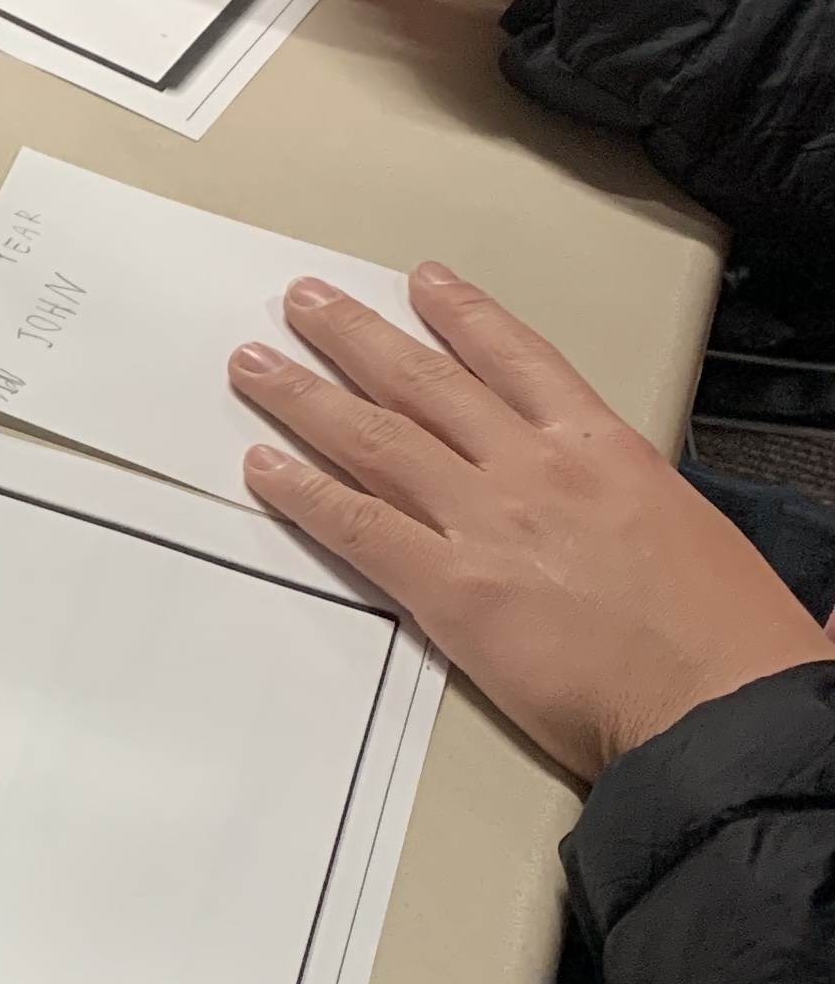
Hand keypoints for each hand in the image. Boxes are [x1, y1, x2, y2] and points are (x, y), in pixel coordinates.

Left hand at [232, 268, 830, 780]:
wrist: (720, 700)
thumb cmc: (726, 634)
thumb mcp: (686, 524)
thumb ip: (625, 498)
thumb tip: (608, 502)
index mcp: (602, 445)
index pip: (516, 357)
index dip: (460, 315)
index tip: (422, 283)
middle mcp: (534, 467)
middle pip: (424, 383)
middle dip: (356, 335)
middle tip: (305, 303)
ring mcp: (485, 522)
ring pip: (374, 437)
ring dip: (305, 395)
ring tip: (256, 364)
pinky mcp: (449, 589)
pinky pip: (356, 525)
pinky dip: (303, 492)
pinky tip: (265, 468)